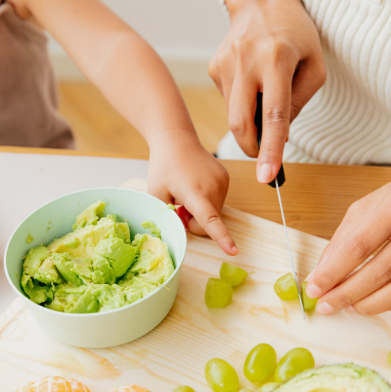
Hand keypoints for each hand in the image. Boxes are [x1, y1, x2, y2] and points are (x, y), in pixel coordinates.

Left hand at [148, 130, 237, 254]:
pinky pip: (217, 202)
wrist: (177, 140)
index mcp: (195, 192)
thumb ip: (168, 215)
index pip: (210, 219)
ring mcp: (223, 183)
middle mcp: (213, 188)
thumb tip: (183, 228)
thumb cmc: (163, 167)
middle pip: (209, 224)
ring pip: (214, 214)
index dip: (222, 237)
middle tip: (178, 207)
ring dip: (200, 211)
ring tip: (186, 194)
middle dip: (193, 222)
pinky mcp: (226, 179)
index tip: (234, 251)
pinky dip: (206, 202)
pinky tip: (194, 187)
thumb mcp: (156, 194)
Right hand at [209, 0, 324, 182]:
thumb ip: (299, 102)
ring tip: (264, 96)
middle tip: (264, 156)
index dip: (270, 149)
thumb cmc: (295, 34)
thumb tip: (278, 134)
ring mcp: (225, 64)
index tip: (267, 177)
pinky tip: (251, 83)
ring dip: (250, 121)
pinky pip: (228, 101)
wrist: (261, 1)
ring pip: (233, 115)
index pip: (273, 115)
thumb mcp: (314, 65)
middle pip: (241, 123)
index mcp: (277, 59)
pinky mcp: (214, 67)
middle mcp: (246, 61)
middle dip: (252, 147)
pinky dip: (242, 103)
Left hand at [305, 151, 390, 318]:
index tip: (314, 288)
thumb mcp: (376, 202)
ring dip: (374, 305)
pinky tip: (390, 307)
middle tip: (328, 305)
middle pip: (383, 270)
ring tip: (356, 306)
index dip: (333, 271)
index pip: (361, 243)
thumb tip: (322, 272)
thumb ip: (347, 235)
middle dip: (349, 294)